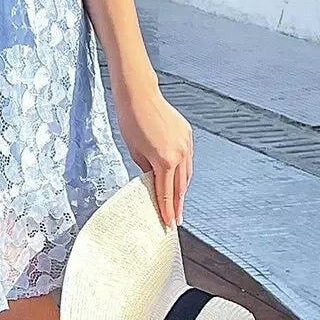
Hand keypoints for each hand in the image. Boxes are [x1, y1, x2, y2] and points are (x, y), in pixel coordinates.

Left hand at [112, 74, 192, 227]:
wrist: (139, 95)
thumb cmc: (131, 120)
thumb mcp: (134, 151)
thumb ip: (146, 170)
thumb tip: (152, 180)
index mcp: (164, 161)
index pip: (166, 193)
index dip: (167, 211)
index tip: (168, 223)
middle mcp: (180, 154)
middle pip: (180, 187)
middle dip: (178, 205)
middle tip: (176, 219)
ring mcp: (186, 144)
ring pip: (187, 174)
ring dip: (182, 190)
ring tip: (178, 203)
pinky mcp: (187, 135)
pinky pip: (188, 160)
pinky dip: (184, 172)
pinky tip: (179, 178)